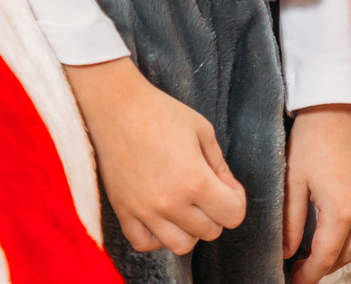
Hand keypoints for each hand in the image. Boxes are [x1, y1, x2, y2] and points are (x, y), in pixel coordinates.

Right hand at [65, 56, 247, 255]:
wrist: (115, 105)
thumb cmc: (160, 111)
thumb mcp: (202, 130)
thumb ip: (220, 164)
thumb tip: (227, 189)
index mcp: (195, 180)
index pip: (233, 215)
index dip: (236, 198)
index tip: (225, 183)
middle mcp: (170, 202)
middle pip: (210, 231)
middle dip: (214, 211)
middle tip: (204, 187)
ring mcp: (144, 210)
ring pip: (181, 245)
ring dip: (189, 228)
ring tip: (183, 205)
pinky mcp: (123, 211)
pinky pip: (145, 243)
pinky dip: (156, 236)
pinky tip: (159, 216)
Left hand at [285, 105, 350, 283]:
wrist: (339, 102)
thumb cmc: (313, 136)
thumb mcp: (294, 179)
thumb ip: (290, 220)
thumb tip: (286, 251)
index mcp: (342, 211)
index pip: (325, 257)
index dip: (309, 274)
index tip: (294, 280)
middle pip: (345, 255)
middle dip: (323, 267)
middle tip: (300, 268)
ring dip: (339, 253)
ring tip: (315, 253)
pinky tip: (336, 231)